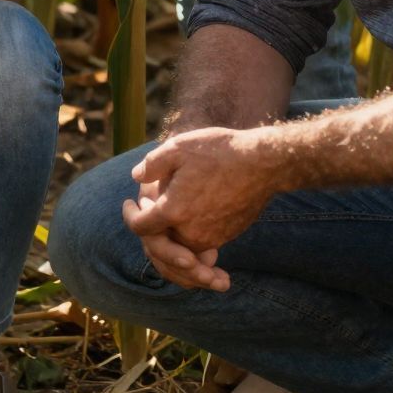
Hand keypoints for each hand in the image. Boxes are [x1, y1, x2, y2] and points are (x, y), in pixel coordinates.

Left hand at [125, 126, 275, 271]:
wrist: (263, 163)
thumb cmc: (219, 151)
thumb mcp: (178, 147)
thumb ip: (152, 165)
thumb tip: (137, 176)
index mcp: (174, 211)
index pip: (140, 227)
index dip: (130, 215)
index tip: (130, 202)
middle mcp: (191, 232)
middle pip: (160, 241)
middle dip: (151, 225)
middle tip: (149, 203)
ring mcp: (212, 238)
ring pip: (182, 245)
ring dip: (171, 232)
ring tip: (169, 208)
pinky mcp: (227, 236)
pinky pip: (201, 244)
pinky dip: (191, 233)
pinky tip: (193, 210)